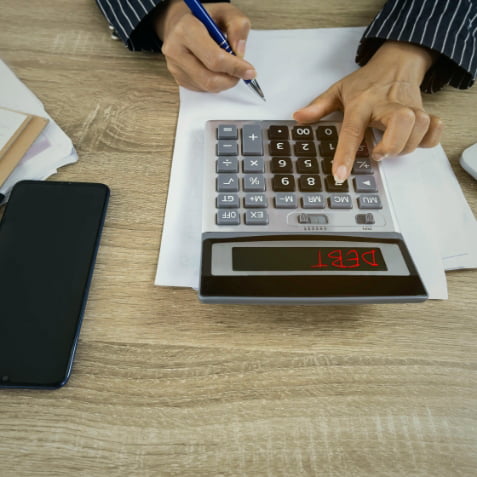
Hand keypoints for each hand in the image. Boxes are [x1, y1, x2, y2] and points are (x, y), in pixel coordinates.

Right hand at [154, 0, 255, 91]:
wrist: (181, 24)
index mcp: (186, 30)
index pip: (214, 59)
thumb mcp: (225, 12)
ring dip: (225, 81)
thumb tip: (240, 52)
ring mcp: (175, 67)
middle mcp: (176, 50)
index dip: (235, 68)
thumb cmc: (204, 19)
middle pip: (210, 79)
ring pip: (208, 87)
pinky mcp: (179, 79)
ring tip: (228, 67)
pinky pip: (203, 89)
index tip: (250, 71)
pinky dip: (216, 82)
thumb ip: (238, 27)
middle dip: (231, 79)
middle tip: (242, 72)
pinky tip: (216, 69)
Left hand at [293, 41, 442, 181]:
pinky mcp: (424, 111)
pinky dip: (428, 139)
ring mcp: (409, 107)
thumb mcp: (338, 91)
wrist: (397, 62)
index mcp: (362, 103)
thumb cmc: (366, 82)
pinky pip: (435, 128)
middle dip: (392, 144)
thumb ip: (318, 107)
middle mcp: (388, 105)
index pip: (352, 130)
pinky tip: (412, 141)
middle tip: (377, 152)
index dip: (345, 154)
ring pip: (420, 127)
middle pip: (402, 122)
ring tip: (389, 147)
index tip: (340, 175)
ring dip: (406, 145)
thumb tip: (298, 117)